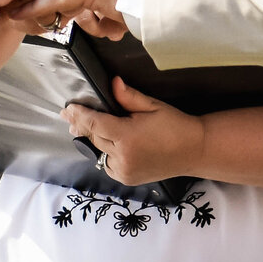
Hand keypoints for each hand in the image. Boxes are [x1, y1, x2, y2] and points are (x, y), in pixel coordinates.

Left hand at [66, 77, 204, 185]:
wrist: (194, 151)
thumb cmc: (175, 125)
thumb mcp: (152, 106)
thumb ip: (128, 96)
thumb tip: (112, 82)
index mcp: (127, 137)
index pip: (94, 124)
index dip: (79, 115)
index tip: (68, 108)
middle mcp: (122, 157)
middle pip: (93, 137)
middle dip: (82, 125)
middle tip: (69, 115)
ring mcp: (124, 171)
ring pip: (98, 151)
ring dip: (92, 139)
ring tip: (79, 127)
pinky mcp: (126, 178)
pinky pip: (106, 163)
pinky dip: (103, 152)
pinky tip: (104, 143)